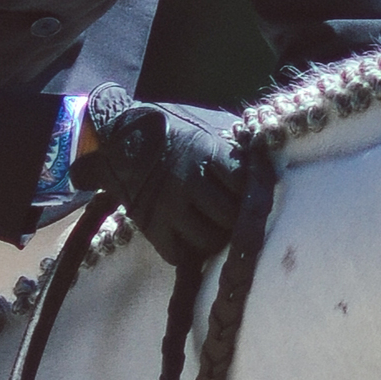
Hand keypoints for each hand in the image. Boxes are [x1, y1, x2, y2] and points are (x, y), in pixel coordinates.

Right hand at [73, 93, 245, 263]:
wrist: (117, 137)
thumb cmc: (168, 129)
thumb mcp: (203, 124)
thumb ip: (233, 144)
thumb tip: (264, 163)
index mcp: (205, 152)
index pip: (243, 184)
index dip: (250, 192)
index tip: (248, 193)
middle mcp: (188, 181)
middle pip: (230, 218)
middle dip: (235, 219)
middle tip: (230, 215)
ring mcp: (168, 207)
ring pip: (208, 241)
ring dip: (213, 238)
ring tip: (210, 227)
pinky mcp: (150, 227)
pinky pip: (179, 254)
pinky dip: (186, 251)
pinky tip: (187, 236)